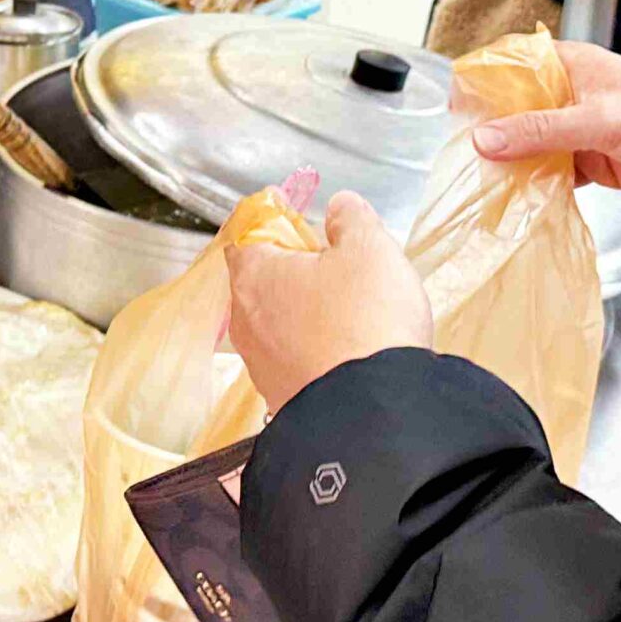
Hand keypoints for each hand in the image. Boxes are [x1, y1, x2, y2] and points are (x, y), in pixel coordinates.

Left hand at [225, 193, 432, 413]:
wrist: (375, 413)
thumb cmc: (366, 324)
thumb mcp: (369, 250)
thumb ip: (351, 218)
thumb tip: (339, 207)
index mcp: (254, 275)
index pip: (245, 232)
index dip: (270, 217)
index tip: (291, 210)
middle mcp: (246, 321)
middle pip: (261, 278)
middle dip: (293, 267)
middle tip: (334, 261)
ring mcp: (261, 364)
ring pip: (277, 321)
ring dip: (305, 310)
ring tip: (350, 309)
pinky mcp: (282, 397)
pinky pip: (294, 358)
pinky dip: (314, 347)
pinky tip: (347, 348)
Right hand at [466, 42, 620, 203]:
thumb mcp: (603, 119)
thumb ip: (542, 129)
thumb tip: (484, 139)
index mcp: (573, 65)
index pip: (513, 63)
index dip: (483, 80)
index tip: (456, 108)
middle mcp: (570, 94)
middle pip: (514, 107)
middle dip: (491, 129)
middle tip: (464, 156)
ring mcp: (579, 130)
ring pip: (530, 143)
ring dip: (511, 162)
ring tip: (484, 183)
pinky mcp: (591, 162)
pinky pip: (550, 171)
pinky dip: (535, 184)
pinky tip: (518, 199)